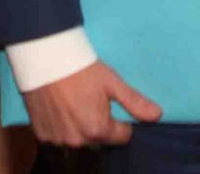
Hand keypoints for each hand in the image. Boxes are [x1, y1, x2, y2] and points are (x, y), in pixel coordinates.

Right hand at [22, 61, 161, 147]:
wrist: (44, 58)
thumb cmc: (81, 69)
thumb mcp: (111, 82)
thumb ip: (134, 102)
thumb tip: (157, 116)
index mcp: (98, 130)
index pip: (122, 137)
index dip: (121, 123)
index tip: (111, 106)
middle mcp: (78, 141)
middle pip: (99, 141)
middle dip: (100, 127)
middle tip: (91, 102)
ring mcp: (58, 140)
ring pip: (79, 141)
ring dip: (80, 130)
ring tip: (74, 105)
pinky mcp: (42, 135)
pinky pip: (58, 139)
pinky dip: (62, 128)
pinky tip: (60, 110)